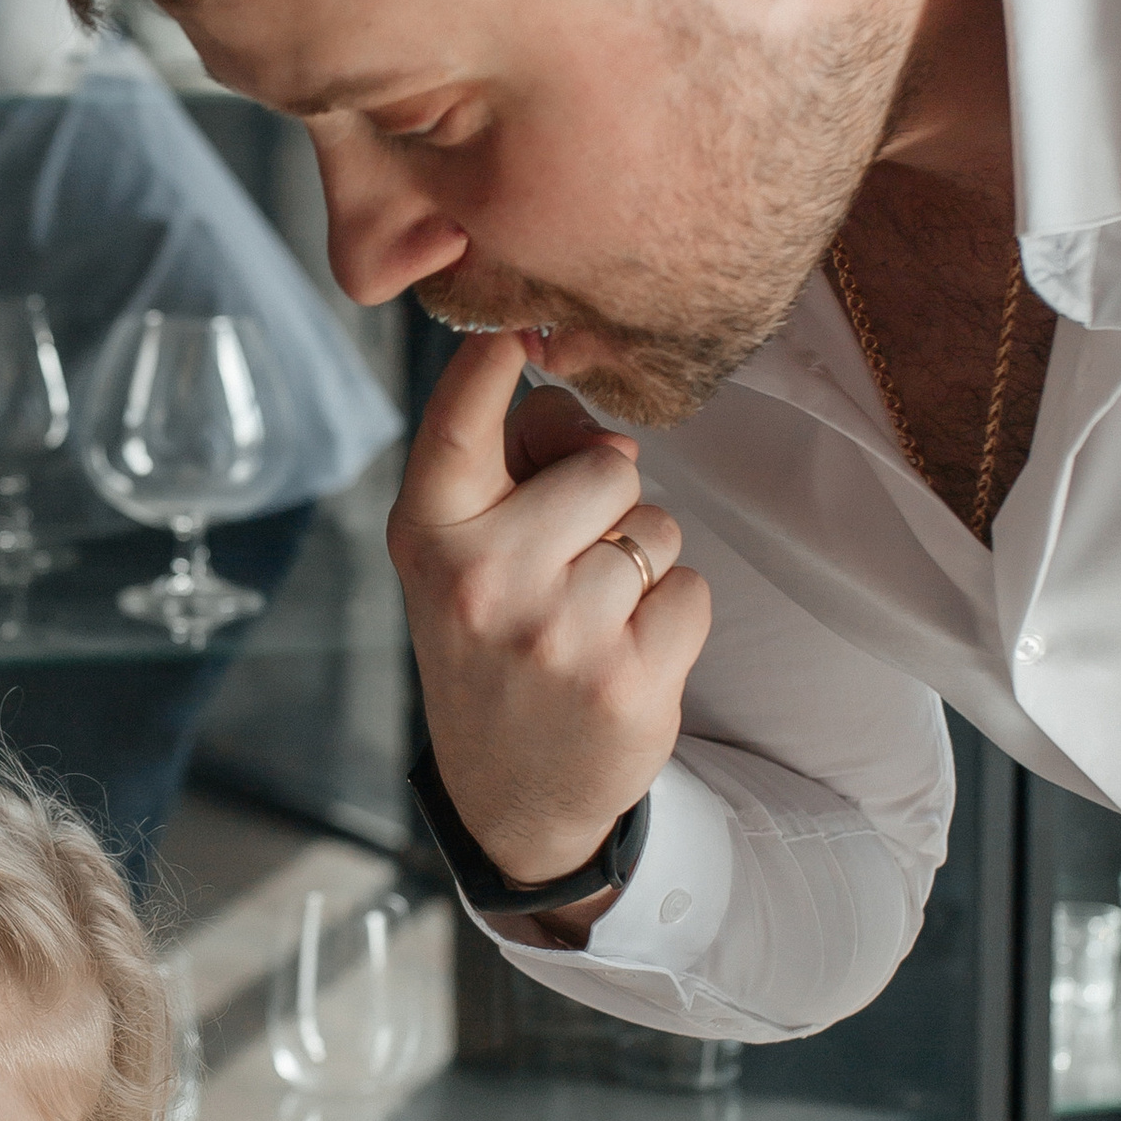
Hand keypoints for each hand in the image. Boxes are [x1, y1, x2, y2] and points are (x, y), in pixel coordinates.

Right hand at [387, 328, 709, 888]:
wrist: (511, 795)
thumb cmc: (492, 642)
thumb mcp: (464, 554)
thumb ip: (511, 471)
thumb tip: (607, 435)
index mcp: (429, 538)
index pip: (460, 424)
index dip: (492, 362)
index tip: (515, 325)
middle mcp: (483, 581)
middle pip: (607, 467)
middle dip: (608, 502)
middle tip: (567, 565)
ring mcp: (556, 636)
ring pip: (658, 529)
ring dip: (643, 565)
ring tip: (593, 619)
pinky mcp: (625, 683)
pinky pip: (691, 591)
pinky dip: (672, 618)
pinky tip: (624, 656)